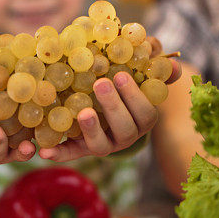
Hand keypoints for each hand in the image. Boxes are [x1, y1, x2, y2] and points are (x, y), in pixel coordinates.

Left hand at [38, 59, 180, 161]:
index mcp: (142, 119)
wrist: (106, 104)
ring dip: (92, 130)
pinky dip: (59, 153)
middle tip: (101, 83)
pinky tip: (44, 151)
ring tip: (83, 112)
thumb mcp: (140, 71)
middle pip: (125, 129)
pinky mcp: (81, 149)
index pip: (145, 113)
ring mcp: (104, 144)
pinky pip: (71, 154)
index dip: (135, 96)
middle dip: (114, 107)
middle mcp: (126, 136)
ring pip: (101, 146)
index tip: (120, 75)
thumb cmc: (126, 83)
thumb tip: (174, 63)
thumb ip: (154, 64)